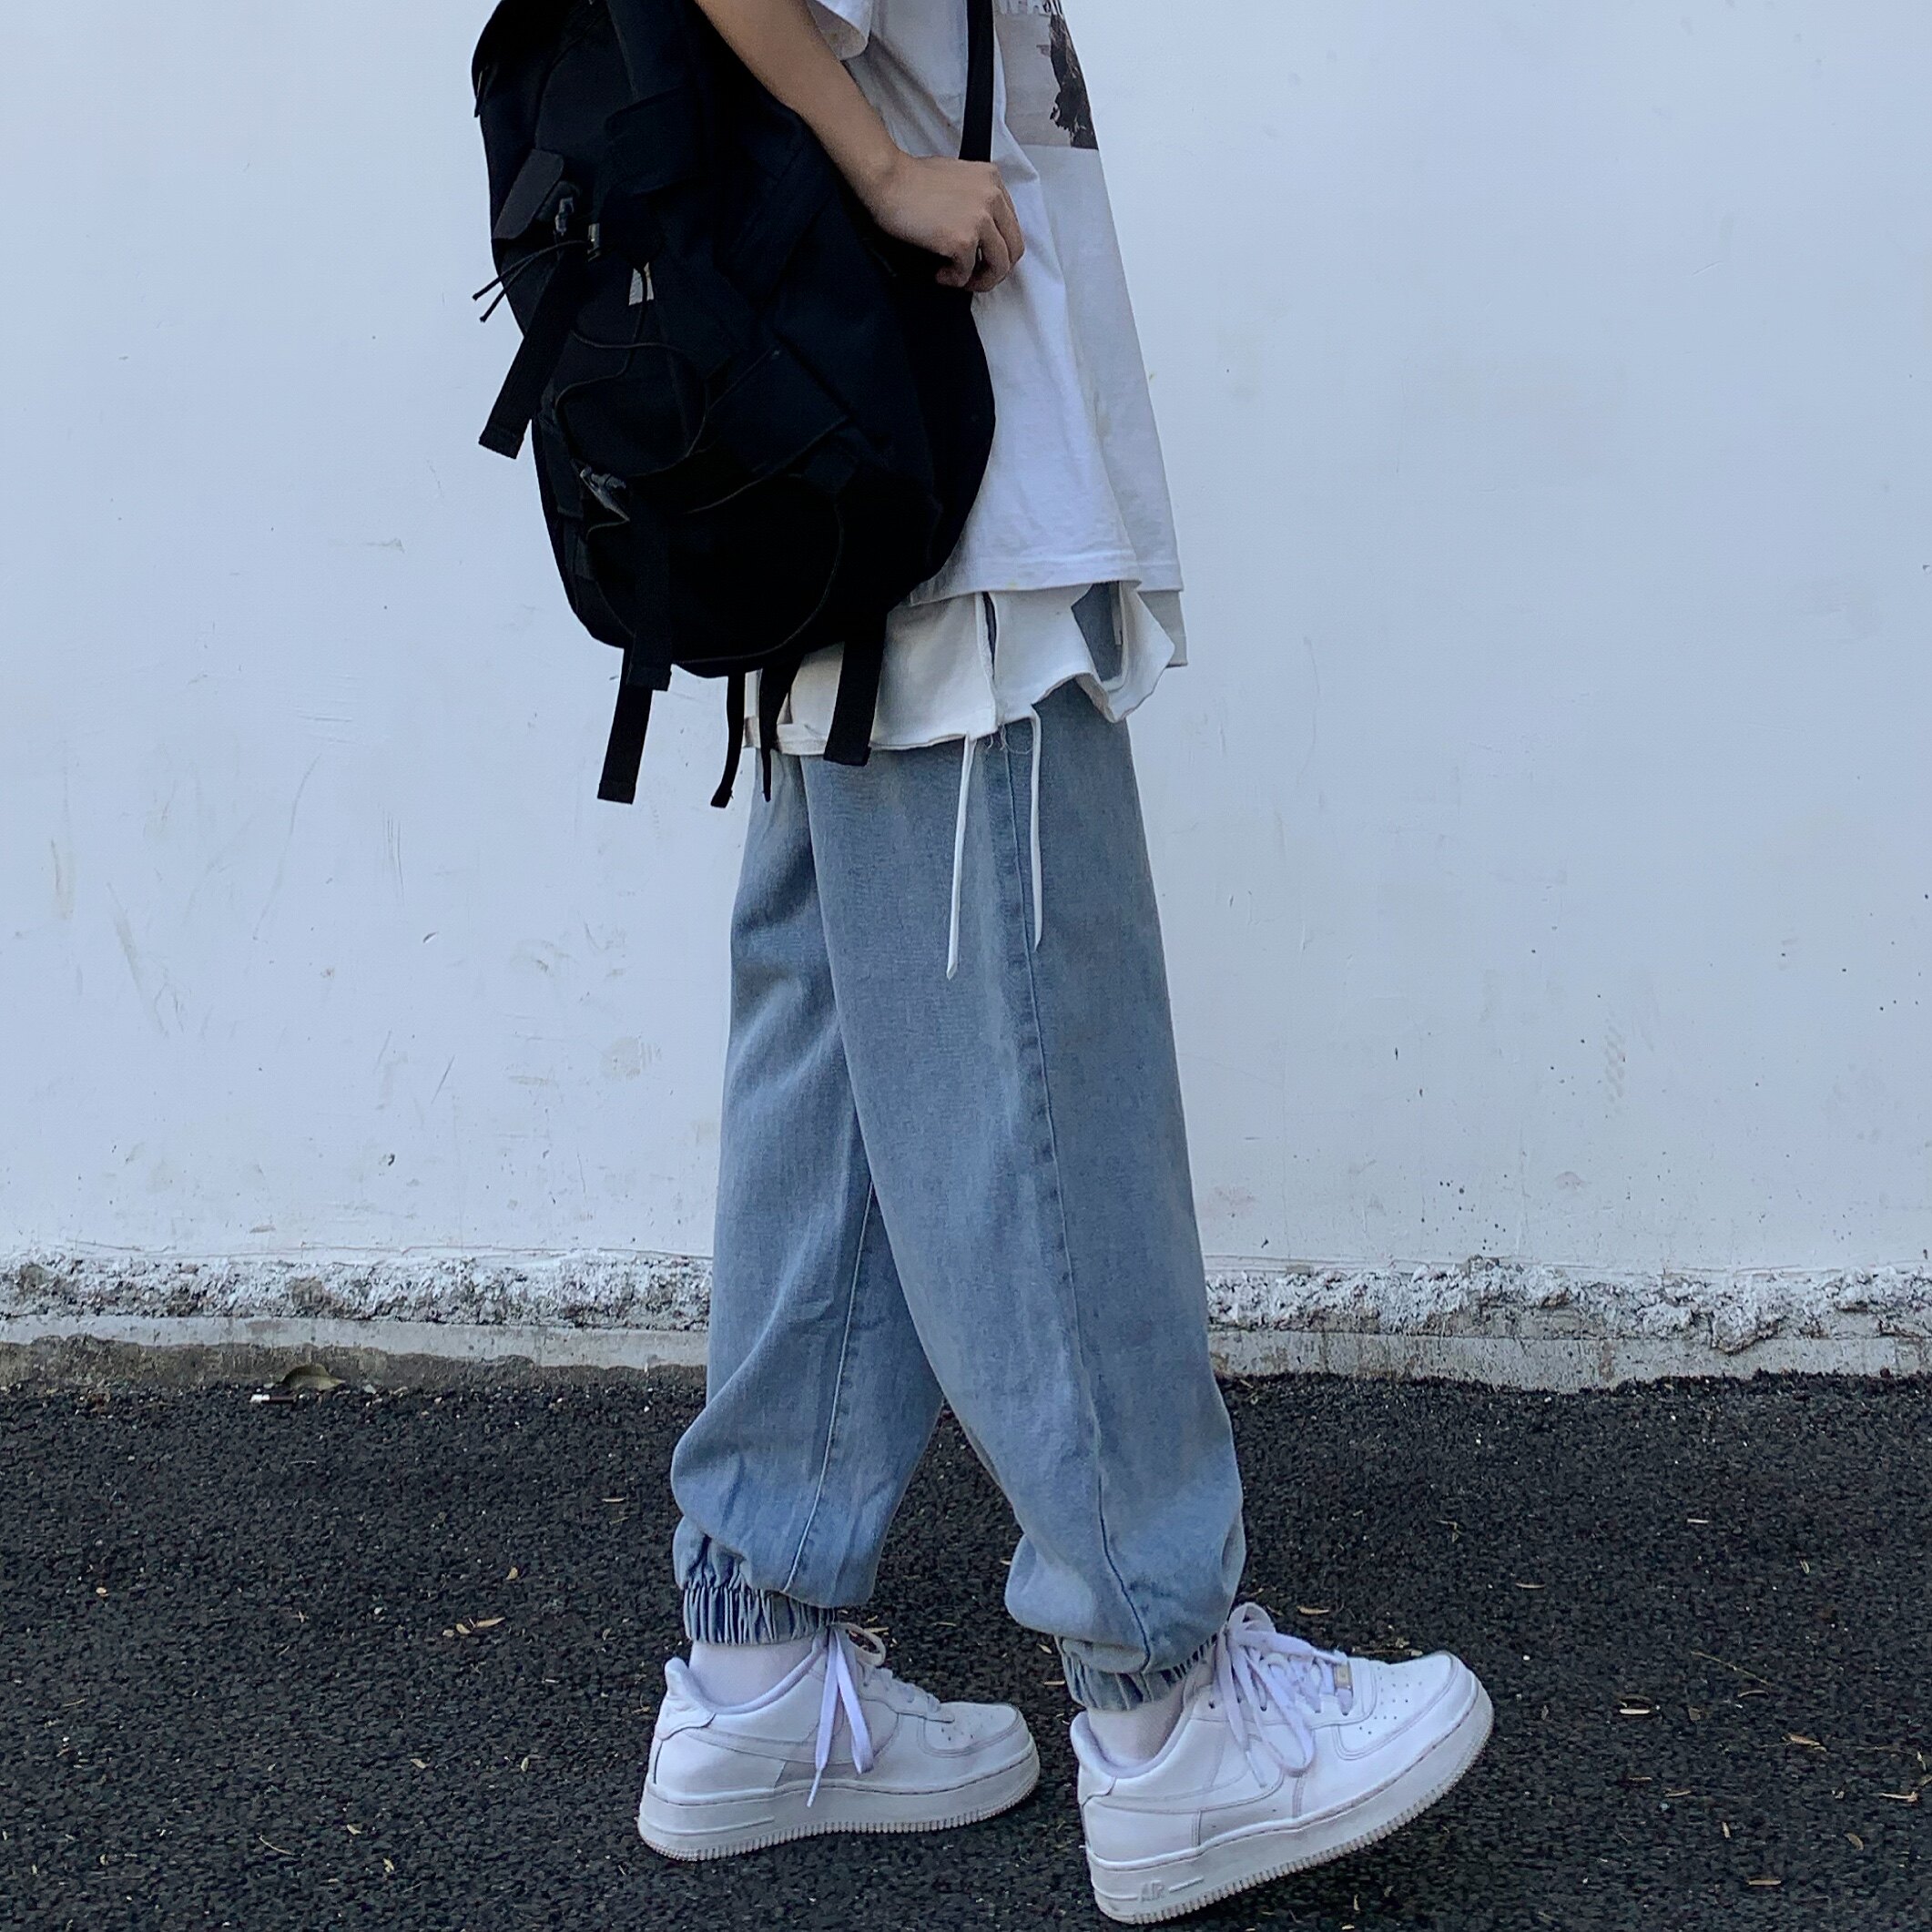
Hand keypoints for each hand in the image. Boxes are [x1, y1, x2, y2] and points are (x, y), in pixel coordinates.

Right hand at [861, 152, 1024, 292]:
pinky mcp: (963, 240)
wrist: (888, 179)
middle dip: (996, 270)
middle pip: (1013, 248)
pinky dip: (954, 279)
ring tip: (959, 278)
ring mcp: (980, 219)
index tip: (982, 257)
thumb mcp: (958, 177)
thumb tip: (981, 232)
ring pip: (999, 265)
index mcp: (993, 180)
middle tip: (976, 276)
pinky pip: (968, 273)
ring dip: (980, 280)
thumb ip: (976, 199)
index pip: (1011, 225)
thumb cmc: (912, 180)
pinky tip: (940, 273)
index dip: (999, 248)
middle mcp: (992, 197)